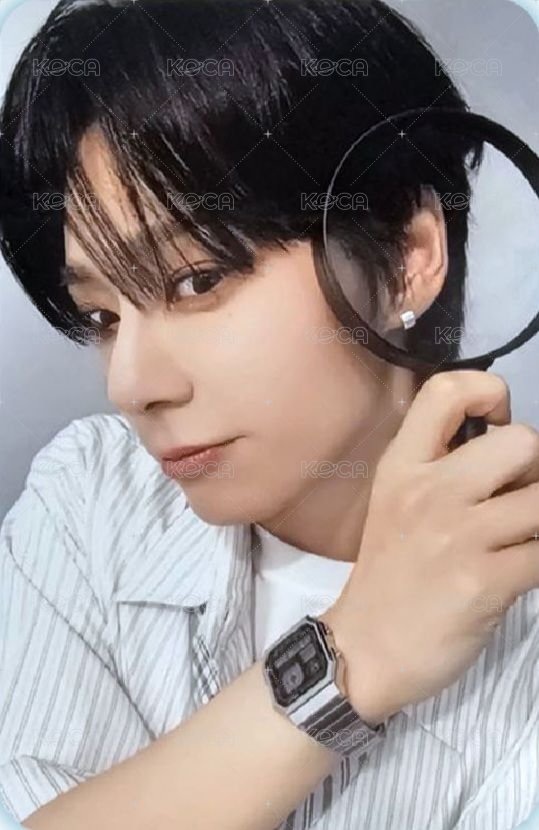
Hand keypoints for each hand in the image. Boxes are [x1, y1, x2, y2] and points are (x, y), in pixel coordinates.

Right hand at [322, 370, 538, 725]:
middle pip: (523, 442)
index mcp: (402, 465)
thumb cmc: (389, 575)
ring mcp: (458, 536)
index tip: (496, 426)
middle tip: (518, 498)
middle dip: (536, 470)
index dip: (490, 392)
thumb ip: (442, 469)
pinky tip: (521, 571)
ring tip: (520, 538)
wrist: (365, 651)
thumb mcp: (395, 504)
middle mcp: (429, 490)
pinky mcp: (485, 582)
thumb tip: (513, 451)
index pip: (447, 389)